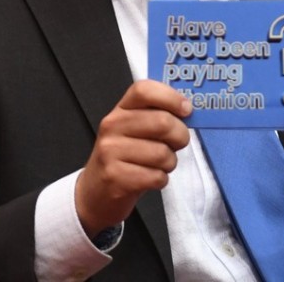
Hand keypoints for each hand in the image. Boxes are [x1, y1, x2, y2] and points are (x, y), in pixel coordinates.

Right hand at [75, 79, 191, 237]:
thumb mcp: (134, 130)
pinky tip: (149, 178)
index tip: (186, 110)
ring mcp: (110, 151)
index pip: (145, 90)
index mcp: (120, 109)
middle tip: (178, 143)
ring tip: (159, 165)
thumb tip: (187, 110)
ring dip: (170, 162)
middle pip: (162, 122)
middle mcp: (112, 126)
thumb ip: (156, 115)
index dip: (171, 97)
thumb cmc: (124, 157)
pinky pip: (156, 176)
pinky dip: (161, 180)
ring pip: (162, 153)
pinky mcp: (115, 177)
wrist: (96, 192)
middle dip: (180, 136)